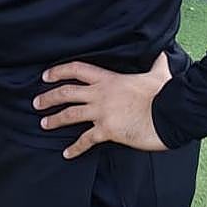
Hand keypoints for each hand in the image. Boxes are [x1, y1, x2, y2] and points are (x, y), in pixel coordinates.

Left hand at [33, 52, 171, 157]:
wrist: (170, 114)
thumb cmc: (165, 94)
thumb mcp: (159, 74)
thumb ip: (157, 63)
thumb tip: (164, 53)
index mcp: (109, 79)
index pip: (77, 70)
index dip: (58, 71)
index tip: (45, 76)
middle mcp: (100, 94)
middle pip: (67, 92)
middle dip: (49, 97)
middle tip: (36, 103)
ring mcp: (102, 112)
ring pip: (70, 114)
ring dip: (55, 119)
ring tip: (44, 124)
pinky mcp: (107, 131)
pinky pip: (86, 140)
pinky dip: (75, 148)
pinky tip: (66, 153)